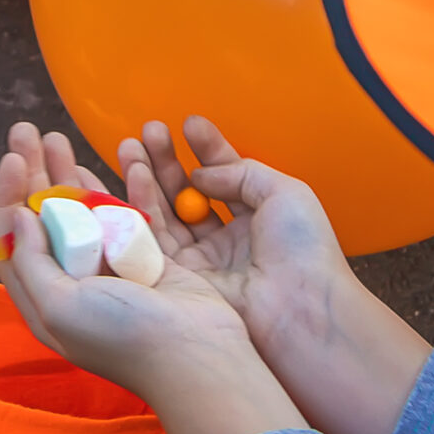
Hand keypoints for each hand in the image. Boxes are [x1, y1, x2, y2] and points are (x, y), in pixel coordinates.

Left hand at [0, 136, 251, 402]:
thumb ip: (31, 261)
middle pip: (40, 219)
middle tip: (25, 130)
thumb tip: (17, 217)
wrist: (196, 354)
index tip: (11, 159)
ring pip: (75, 212)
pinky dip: (100, 188)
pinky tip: (89, 163)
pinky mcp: (140, 259)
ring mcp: (105, 270)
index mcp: (42, 299)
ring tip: (53, 135)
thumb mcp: (59, 307)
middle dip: (31, 173)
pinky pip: (113, 216)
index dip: (6, 197)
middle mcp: (68, 283)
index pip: (9, 240)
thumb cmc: (123, 336)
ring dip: (63, 174)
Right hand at [120, 117, 353, 355]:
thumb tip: (198, 174)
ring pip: (167, 212)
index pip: (225, 176)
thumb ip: (239, 172)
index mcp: (259, 217)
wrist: (299, 307)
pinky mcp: (182, 279)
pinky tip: (134, 175)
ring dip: (147, 177)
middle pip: (189, 192)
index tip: (188, 125)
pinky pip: (155, 238)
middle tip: (149, 130)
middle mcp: (229, 238)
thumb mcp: (283, 192)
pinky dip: (141, 205)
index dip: (206, 150)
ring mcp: (204, 259)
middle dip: (167, 160)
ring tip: (130, 145)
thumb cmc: (303, 249)